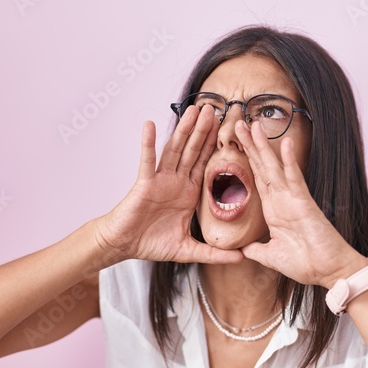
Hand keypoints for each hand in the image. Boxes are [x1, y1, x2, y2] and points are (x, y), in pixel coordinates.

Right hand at [96, 105, 243, 264]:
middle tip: (216, 109)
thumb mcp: (189, 250)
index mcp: (189, 193)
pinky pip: (147, 160)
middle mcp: (176, 182)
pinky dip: (148, 142)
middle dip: (204, 131)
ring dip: (184, 130)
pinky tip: (150, 124)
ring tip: (194, 109)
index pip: (206, 165)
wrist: (125, 245)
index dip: (216, 148)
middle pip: (193, 151)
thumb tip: (242, 258)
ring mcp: (160, 180)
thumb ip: (215, 253)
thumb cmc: (152, 244)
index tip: (229, 130)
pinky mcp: (144, 183)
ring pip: (175, 150)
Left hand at [233, 120, 367, 286]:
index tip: (234, 143)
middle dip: (250, 145)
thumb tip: (241, 249)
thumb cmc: (305, 263)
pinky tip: (285, 143)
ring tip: (253, 124)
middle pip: (262, 167)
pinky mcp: (305, 203)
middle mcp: (282, 200)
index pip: (256, 179)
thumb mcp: (270, 257)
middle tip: (237, 123)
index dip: (245, 161)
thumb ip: (255, 250)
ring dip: (264, 146)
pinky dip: (290, 161)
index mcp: (273, 210)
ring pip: (275, 167)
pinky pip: (295, 179)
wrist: (328, 272)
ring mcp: (293, 199)